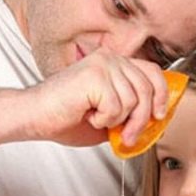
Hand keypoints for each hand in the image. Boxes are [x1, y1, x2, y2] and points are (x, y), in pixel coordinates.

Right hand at [22, 49, 168, 146]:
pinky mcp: (94, 75)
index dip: (161, 94)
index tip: (159, 115)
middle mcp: (110, 59)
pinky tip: (87, 115)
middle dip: (141, 120)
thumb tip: (154, 122)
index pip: (152, 71)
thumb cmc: (65, 118)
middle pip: (147, 89)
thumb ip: (130, 113)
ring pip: (133, 101)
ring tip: (96, 120)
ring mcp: (103, 64)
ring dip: (117, 121)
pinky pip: (116, 107)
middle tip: (127, 136)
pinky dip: (103, 120)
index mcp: (114, 64)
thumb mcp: (109, 117)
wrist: (34, 118)